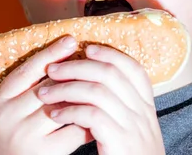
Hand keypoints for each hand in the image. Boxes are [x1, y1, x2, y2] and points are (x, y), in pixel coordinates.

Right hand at [0, 35, 93, 154]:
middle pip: (48, 86)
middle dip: (73, 75)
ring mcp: (24, 135)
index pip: (27, 70)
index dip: (50, 53)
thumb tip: (57, 62)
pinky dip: (88, 121)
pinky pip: (74, 129)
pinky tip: (98, 117)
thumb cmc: (11, 142)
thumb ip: (23, 93)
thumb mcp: (8, 115)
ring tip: (101, 87)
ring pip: (64, 106)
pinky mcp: (44, 152)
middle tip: (95, 62)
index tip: (71, 39)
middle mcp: (7, 117)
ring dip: (84, 97)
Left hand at [37, 44, 164, 154]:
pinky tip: (55, 115)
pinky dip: (70, 112)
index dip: (110, 54)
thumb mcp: (132, 129)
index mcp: (147, 107)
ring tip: (45, 93)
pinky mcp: (119, 143)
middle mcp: (143, 113)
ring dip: (66, 88)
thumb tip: (92, 82)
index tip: (87, 49)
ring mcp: (133, 128)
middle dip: (77, 67)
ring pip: (97, 92)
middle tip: (52, 69)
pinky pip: (92, 116)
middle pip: (110, 74)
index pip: (134, 69)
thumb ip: (120, 107)